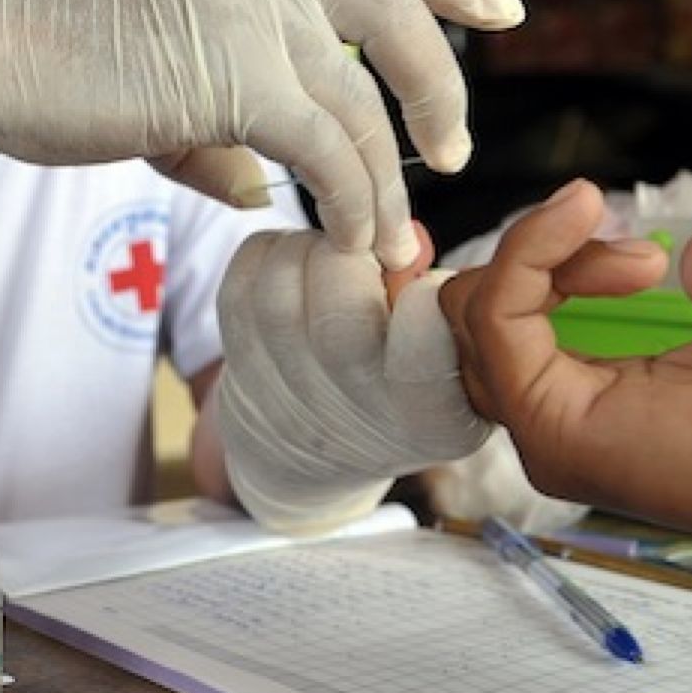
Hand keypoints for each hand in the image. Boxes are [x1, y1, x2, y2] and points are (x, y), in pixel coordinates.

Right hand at [0, 0, 523, 267]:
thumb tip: (261, 186)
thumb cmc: (61, 67)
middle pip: (400, 19)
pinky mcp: (237, 77)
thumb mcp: (168, 70)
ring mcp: (256, 13)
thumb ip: (229, 117)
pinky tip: (346, 240)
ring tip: (388, 243)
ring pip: (362, 109)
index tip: (504, 11)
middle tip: (452, 155)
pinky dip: (348, 203)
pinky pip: (327, 150)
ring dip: (384, 187)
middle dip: (440, 92)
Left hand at [217, 223, 490, 532]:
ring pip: (281, 286)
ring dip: (309, 247)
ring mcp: (287, 396)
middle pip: (338, 310)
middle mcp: (355, 414)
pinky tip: (297, 263)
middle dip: (354, 254)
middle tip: (368, 249)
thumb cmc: (404, 391)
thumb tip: (405, 233)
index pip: (424, 355)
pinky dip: (270, 250)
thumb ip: (443, 302)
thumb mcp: (452, 364)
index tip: (425, 283)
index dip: (422, 301)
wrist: (322, 459)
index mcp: (433, 420)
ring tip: (334, 253)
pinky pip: (243, 280)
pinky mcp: (240, 365)